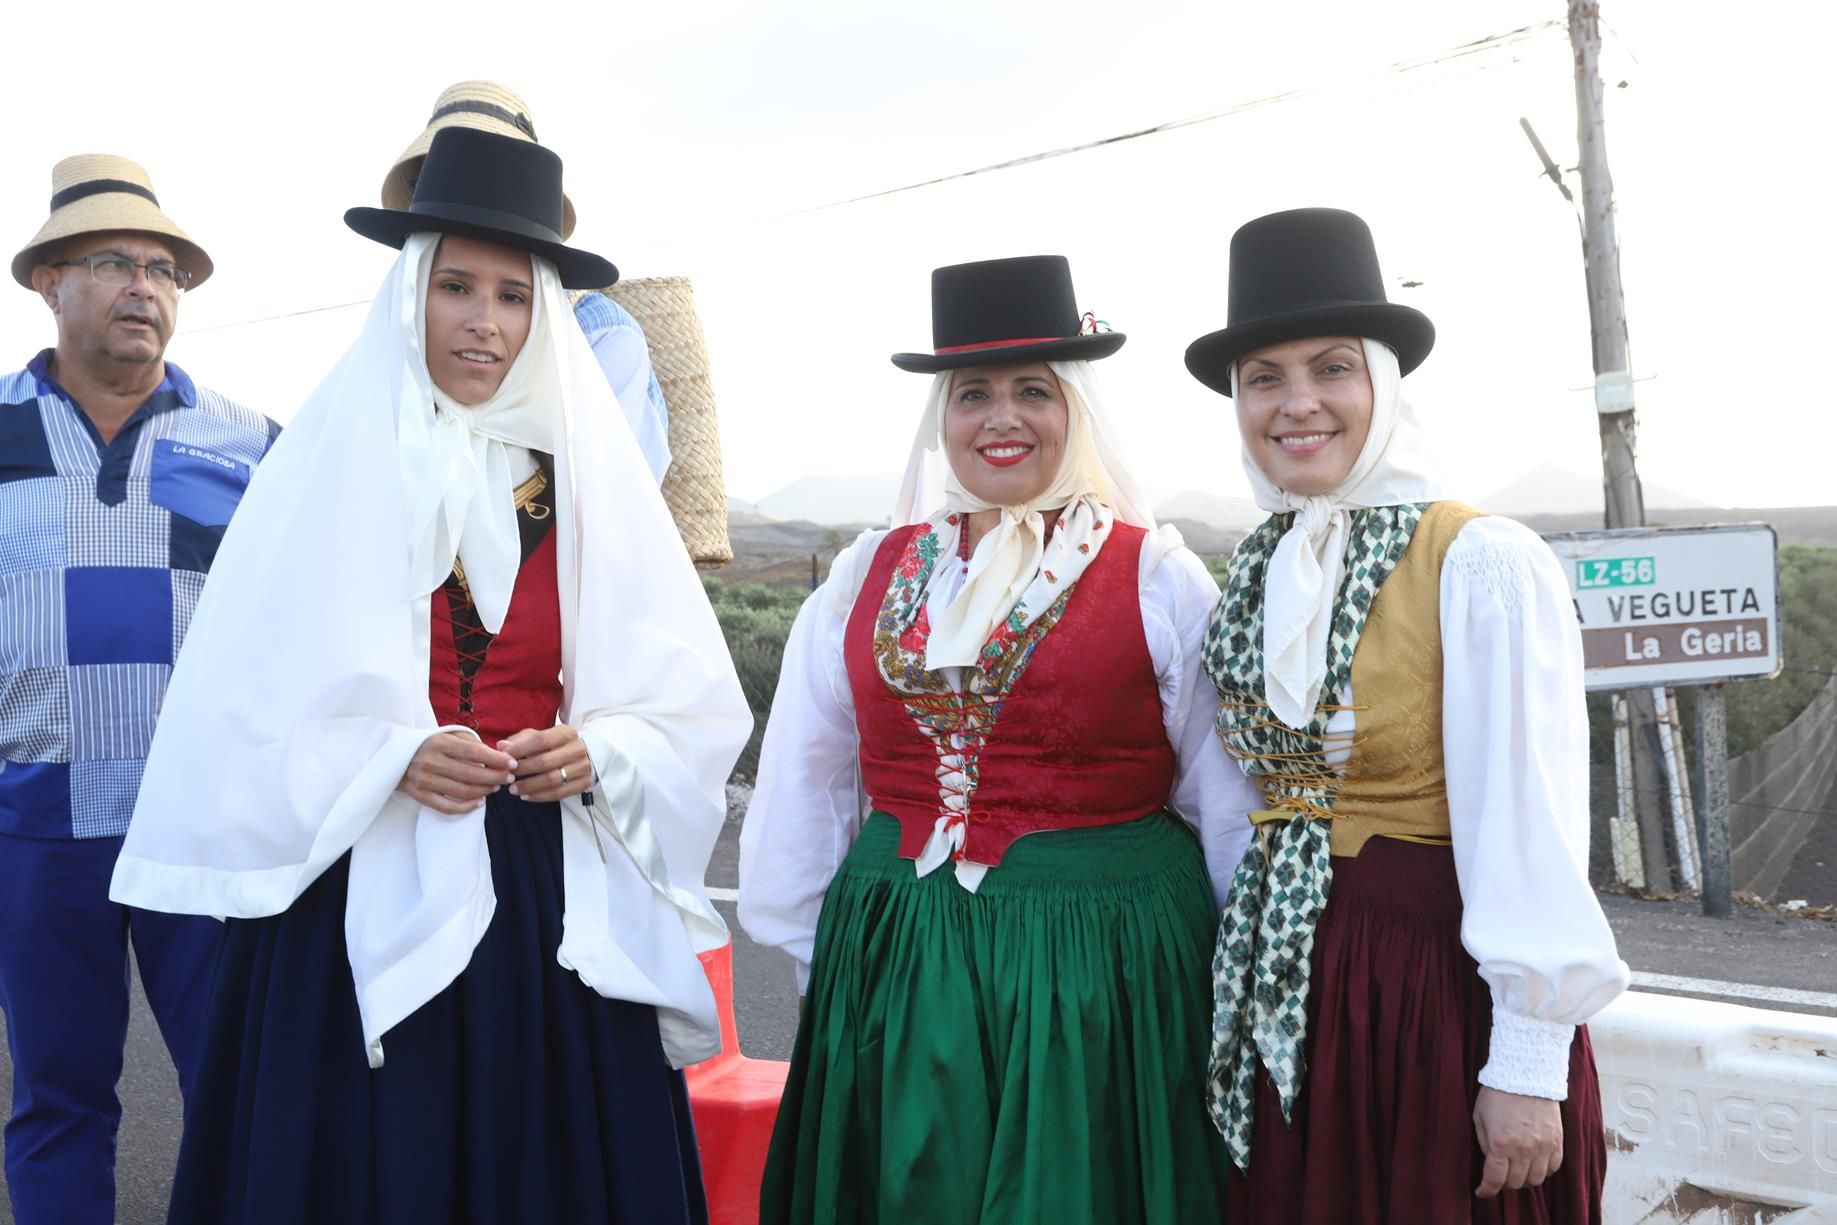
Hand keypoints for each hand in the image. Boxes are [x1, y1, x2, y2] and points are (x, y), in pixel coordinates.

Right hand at [401, 731, 515, 815]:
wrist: (398, 758)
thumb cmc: (432, 745)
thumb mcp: (449, 735)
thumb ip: (472, 743)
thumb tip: (499, 754)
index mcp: (439, 743)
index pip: (474, 753)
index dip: (496, 760)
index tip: (513, 763)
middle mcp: (430, 761)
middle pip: (471, 774)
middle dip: (495, 777)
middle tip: (508, 778)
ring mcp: (424, 780)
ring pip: (462, 791)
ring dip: (485, 791)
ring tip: (496, 787)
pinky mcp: (420, 796)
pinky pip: (448, 807)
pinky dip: (467, 807)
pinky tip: (480, 802)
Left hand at [499, 725, 592, 802]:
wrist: (587, 754)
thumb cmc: (557, 745)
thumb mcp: (541, 735)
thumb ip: (521, 740)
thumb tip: (502, 746)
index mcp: (567, 733)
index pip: (542, 740)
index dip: (521, 749)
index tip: (505, 757)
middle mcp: (578, 749)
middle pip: (546, 761)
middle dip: (523, 770)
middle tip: (507, 776)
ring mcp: (583, 767)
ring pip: (553, 779)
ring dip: (530, 786)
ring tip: (514, 789)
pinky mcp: (584, 783)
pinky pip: (560, 793)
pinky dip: (541, 796)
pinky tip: (527, 796)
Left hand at [1473, 1086, 1563, 1198]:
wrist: (1525, 1074)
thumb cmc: (1497, 1094)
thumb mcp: (1479, 1117)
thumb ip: (1484, 1144)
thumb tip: (1491, 1164)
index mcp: (1501, 1143)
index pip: (1495, 1179)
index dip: (1487, 1190)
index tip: (1482, 1192)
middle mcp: (1524, 1149)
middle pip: (1516, 1183)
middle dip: (1504, 1184)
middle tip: (1499, 1177)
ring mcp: (1543, 1147)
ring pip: (1536, 1180)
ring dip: (1524, 1180)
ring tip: (1517, 1171)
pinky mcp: (1557, 1142)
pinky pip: (1553, 1168)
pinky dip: (1543, 1171)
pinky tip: (1534, 1164)